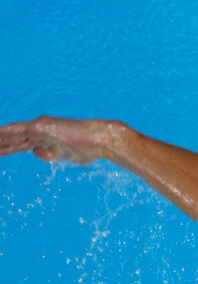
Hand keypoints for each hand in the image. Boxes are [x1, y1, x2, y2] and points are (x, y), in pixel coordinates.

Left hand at [0, 116, 122, 164]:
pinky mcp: (40, 127)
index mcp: (46, 138)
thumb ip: (50, 153)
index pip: (20, 145)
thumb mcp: (66, 156)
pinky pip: (14, 131)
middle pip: (13, 140)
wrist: (102, 140)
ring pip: (11, 134)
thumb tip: (36, 151)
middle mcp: (40, 131)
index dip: (7, 149)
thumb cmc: (91, 149)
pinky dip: (4, 133)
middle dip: (1, 145)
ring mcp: (40, 128)